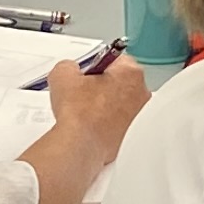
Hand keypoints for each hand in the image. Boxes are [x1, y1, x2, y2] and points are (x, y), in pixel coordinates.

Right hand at [26, 55, 147, 201]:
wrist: (81, 145)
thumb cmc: (80, 113)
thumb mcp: (63, 75)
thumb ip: (69, 65)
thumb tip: (70, 70)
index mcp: (130, 71)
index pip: (112, 58)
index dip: (93, 65)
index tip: (84, 73)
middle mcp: (140, 92)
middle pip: (117, 79)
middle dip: (99, 83)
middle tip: (81, 91)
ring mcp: (138, 114)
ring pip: (116, 100)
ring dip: (101, 102)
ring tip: (83, 109)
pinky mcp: (131, 132)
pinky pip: (116, 119)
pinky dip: (104, 119)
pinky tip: (89, 122)